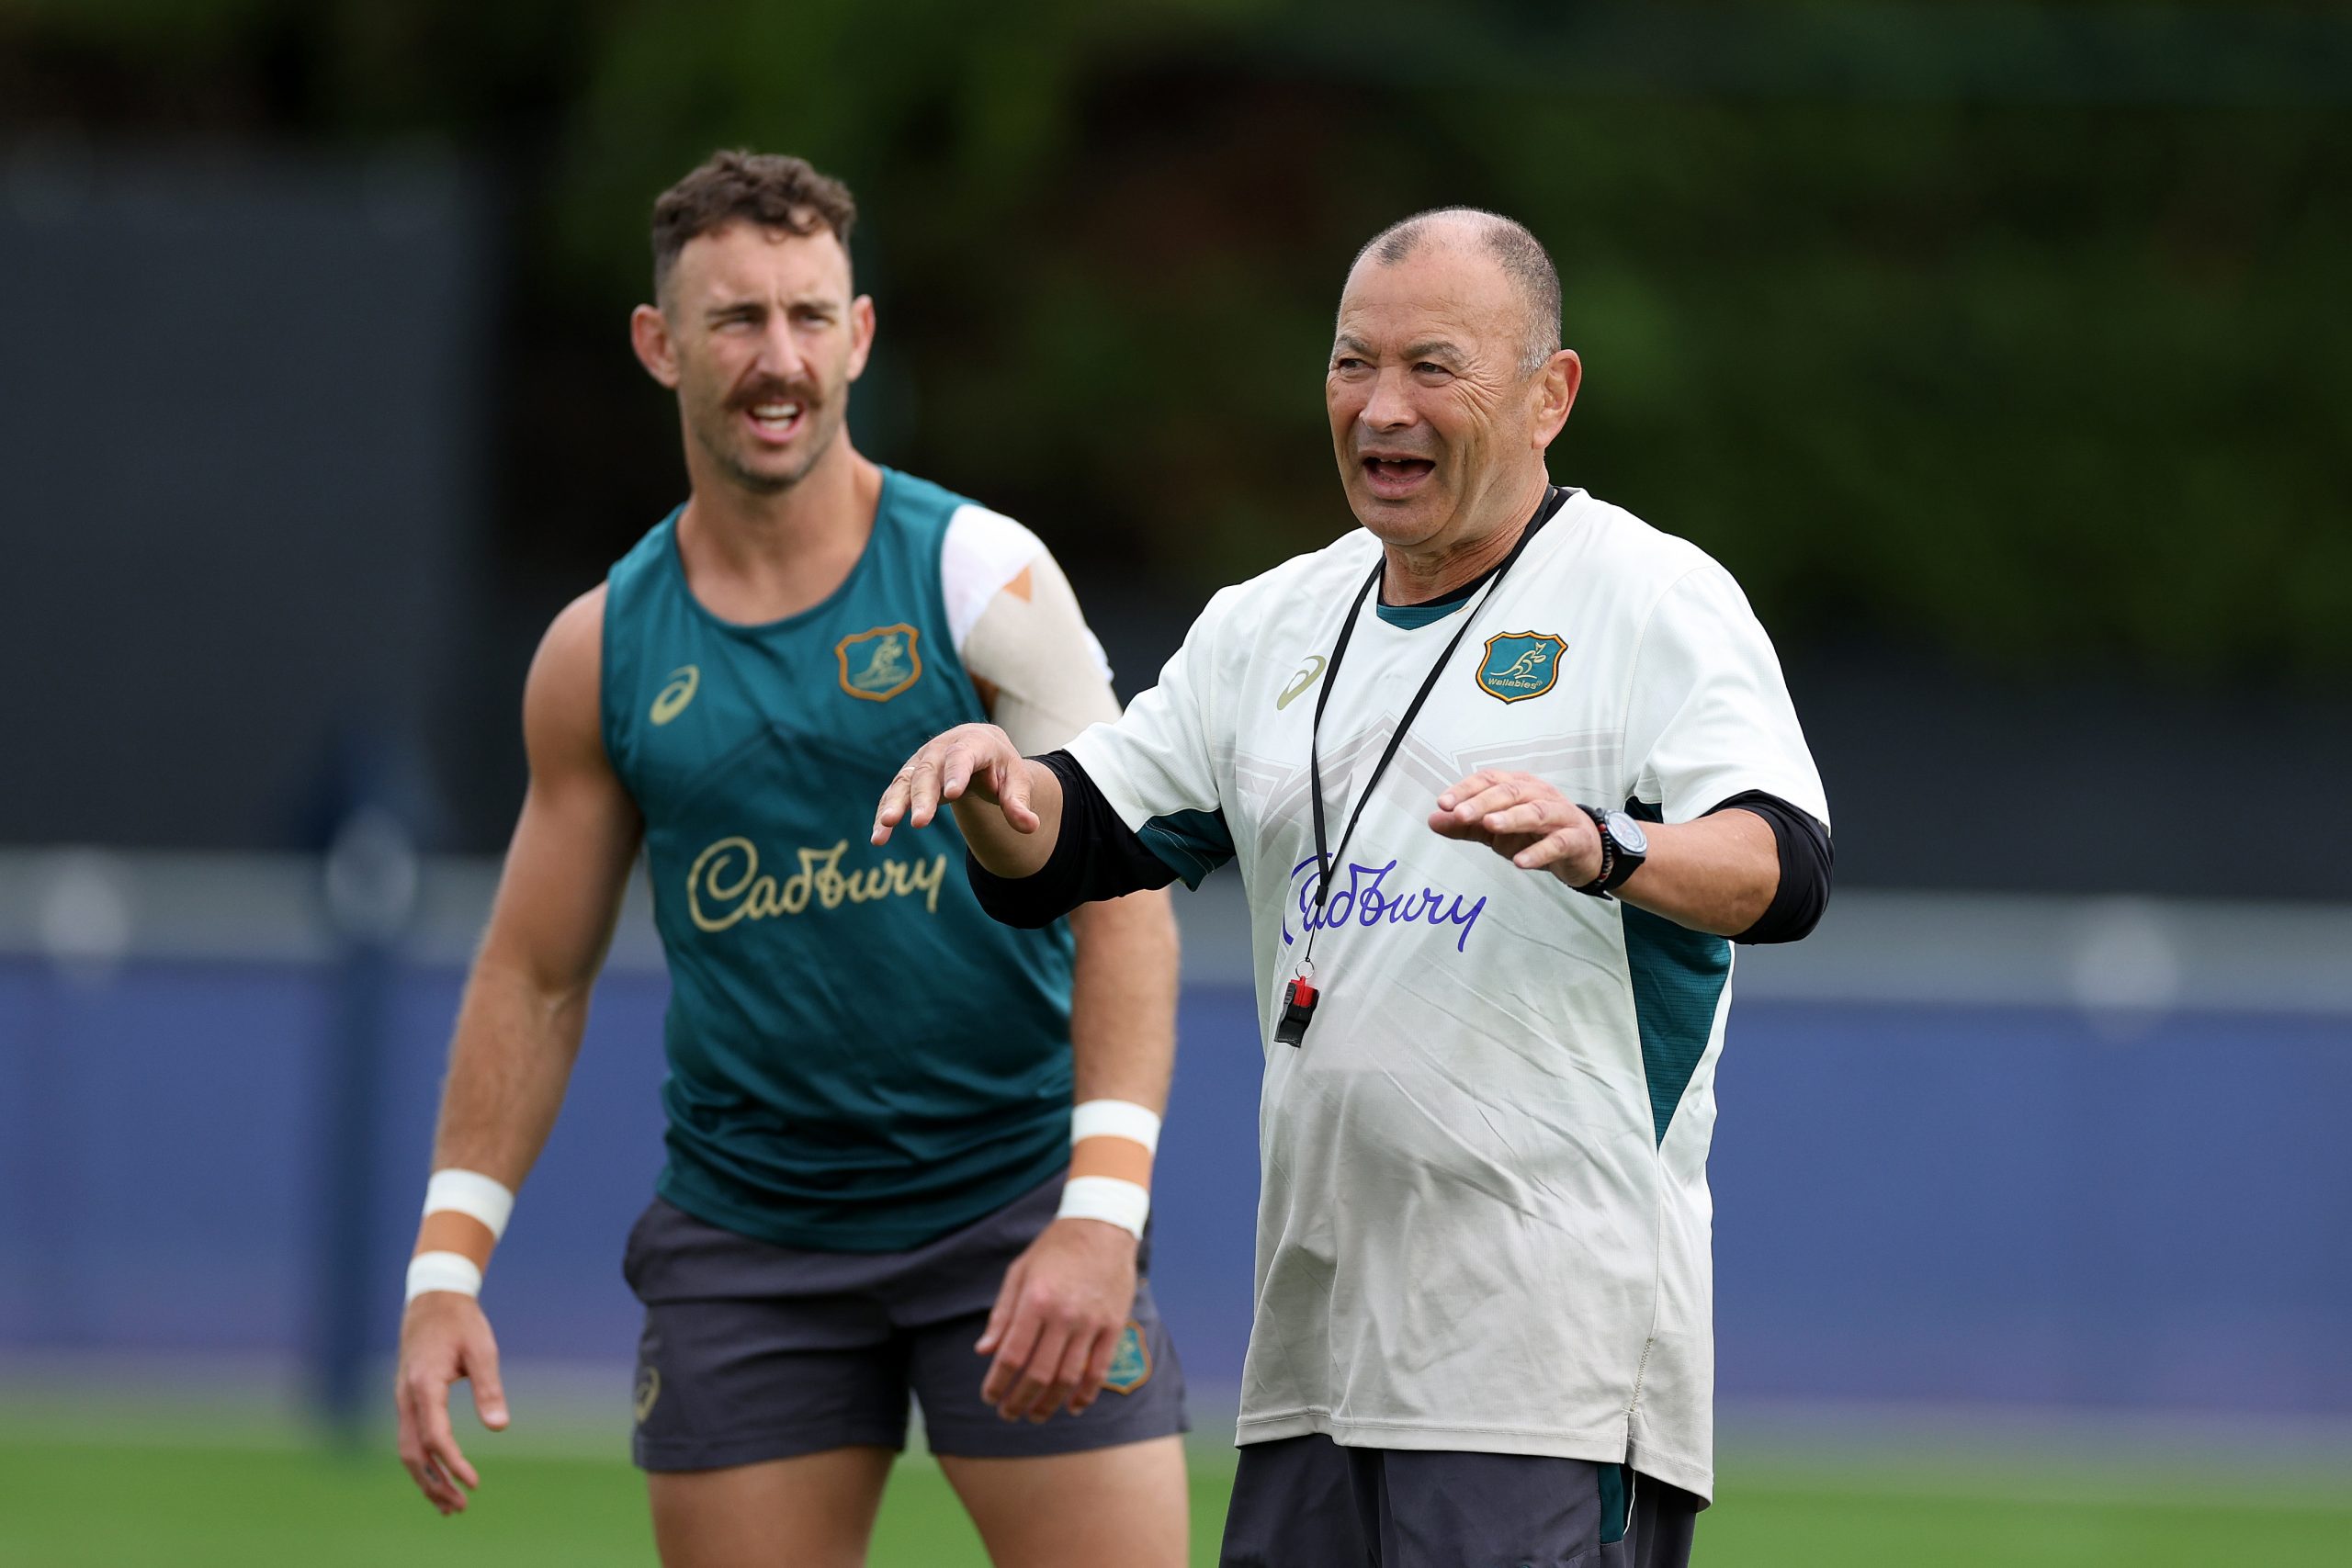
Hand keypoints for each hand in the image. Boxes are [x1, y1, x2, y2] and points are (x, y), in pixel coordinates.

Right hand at [394, 1292, 508, 1514]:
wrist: (433, 1300)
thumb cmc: (462, 1323)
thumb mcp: (482, 1350)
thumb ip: (489, 1388)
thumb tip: (500, 1427)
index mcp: (424, 1385)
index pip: (434, 1435)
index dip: (452, 1463)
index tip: (474, 1482)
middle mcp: (406, 1397)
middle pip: (413, 1453)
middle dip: (434, 1483)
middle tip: (460, 1507)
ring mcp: (403, 1400)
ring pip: (407, 1450)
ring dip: (426, 1479)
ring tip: (450, 1505)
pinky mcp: (408, 1401)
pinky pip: (410, 1439)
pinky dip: (423, 1463)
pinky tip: (440, 1477)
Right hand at [871, 723, 1035, 845]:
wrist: (980, 749)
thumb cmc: (1000, 767)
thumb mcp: (1016, 782)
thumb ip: (1019, 804)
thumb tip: (1031, 827)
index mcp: (973, 743)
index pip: (963, 756)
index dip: (957, 773)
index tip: (952, 794)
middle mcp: (942, 749)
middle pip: (929, 771)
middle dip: (923, 796)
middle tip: (920, 823)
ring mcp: (922, 761)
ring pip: (905, 781)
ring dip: (894, 804)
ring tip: (886, 827)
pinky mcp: (909, 777)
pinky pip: (894, 794)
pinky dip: (884, 813)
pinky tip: (878, 837)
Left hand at [976, 1217, 1138, 1421]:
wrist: (1101, 1225)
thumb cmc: (1053, 1249)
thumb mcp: (1018, 1273)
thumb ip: (1002, 1314)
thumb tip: (984, 1351)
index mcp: (1035, 1300)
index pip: (1011, 1355)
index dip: (997, 1383)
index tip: (989, 1397)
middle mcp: (1063, 1315)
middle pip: (1038, 1374)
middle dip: (1019, 1400)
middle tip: (1008, 1414)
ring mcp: (1091, 1322)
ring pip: (1068, 1378)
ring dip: (1049, 1404)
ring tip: (1035, 1415)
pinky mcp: (1113, 1325)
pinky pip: (1099, 1369)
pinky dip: (1086, 1394)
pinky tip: (1072, 1407)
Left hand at [1430, 770, 1602, 886]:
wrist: (1582, 850)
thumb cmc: (1536, 834)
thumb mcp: (1497, 830)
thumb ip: (1466, 825)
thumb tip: (1434, 820)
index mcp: (1518, 787)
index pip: (1489, 780)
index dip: (1466, 790)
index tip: (1443, 804)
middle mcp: (1540, 794)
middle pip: (1510, 792)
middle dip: (1483, 802)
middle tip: (1460, 815)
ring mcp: (1560, 815)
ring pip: (1536, 811)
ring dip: (1512, 818)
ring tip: (1490, 826)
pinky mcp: (1575, 839)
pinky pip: (1558, 842)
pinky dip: (1539, 852)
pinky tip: (1521, 862)